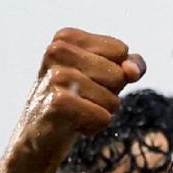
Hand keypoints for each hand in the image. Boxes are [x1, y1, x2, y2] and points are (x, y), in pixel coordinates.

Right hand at [11, 27, 145, 161]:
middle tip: (81, 98)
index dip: (114, 72)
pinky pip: (103, 117)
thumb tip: (132, 71)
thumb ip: (131, 66)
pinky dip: (94, 126)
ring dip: (101, 112)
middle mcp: (56, 50)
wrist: (40, 135)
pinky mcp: (58, 103)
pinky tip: (73, 124)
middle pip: (119, 75)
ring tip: (76, 111)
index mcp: (66, 37)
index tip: (88, 80)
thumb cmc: (79, 99)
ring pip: (112, 99)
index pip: (121, 51)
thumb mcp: (108, 76)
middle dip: (109, 93)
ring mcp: (55, 76)